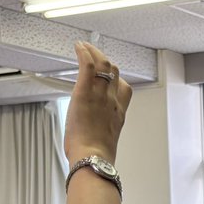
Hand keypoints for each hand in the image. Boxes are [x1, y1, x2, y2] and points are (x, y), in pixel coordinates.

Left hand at [64, 41, 132, 165]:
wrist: (93, 157)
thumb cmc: (96, 156)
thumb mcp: (105, 140)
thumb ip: (102, 131)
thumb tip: (91, 133)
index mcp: (119, 113)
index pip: (124, 88)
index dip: (117, 78)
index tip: (108, 73)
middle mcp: (113, 101)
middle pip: (115, 73)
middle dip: (105, 61)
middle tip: (95, 54)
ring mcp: (100, 95)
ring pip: (103, 66)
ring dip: (94, 53)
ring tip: (85, 47)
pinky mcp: (85, 92)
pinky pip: (88, 65)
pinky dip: (84, 53)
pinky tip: (79, 46)